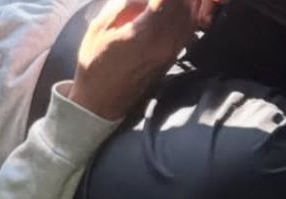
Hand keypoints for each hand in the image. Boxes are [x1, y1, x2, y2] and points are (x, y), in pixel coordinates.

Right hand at [68, 0, 208, 119]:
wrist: (100, 102)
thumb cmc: (94, 64)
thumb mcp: (100, 27)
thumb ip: (125, 3)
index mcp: (145, 32)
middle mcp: (165, 41)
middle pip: (185, 4)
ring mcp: (172, 50)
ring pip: (191, 14)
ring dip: (183, 3)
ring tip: (164, 2)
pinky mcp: (174, 56)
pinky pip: (189, 28)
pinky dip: (185, 13)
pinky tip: (172, 9)